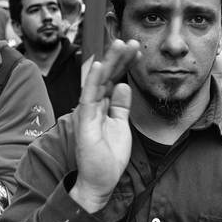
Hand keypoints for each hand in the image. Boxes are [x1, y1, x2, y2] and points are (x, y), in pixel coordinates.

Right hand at [70, 39, 140, 212]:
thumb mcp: (120, 125)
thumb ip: (120, 105)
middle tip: (130, 40)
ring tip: (119, 44)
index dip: (125, 64)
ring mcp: (88, 111)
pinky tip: (100, 65)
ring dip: (109, 61)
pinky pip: (88, 96)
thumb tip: (124, 85)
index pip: (114, 79)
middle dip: (119, 57)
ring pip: (98, 80)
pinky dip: (93, 80)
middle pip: (107, 75)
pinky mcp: (84, 120)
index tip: (137, 50)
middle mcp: (94, 105)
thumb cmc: (109, 156)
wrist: (100, 181)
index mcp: (103, 106)